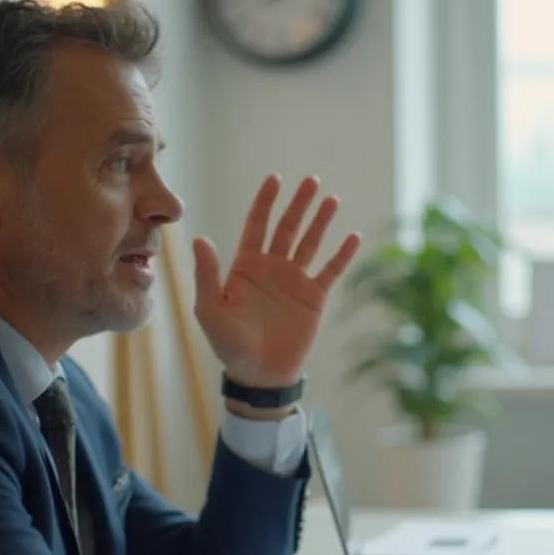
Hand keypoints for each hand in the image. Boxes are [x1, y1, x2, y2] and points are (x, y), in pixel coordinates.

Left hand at [192, 175, 361, 396]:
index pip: (257, 225)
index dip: (265, 202)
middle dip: (298, 204)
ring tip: (332, 200)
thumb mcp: (210, 308)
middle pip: (287, 227)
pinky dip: (342, 255)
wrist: (259, 375)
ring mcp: (294, 281)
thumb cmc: (229, 344)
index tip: (275, 179)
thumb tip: (200, 237)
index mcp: (245, 266)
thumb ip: (208, 273)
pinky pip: (330, 271)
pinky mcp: (314, 298)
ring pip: (310, 243)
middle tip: (312, 180)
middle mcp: (272, 268)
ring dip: (321, 221)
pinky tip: (353, 237)